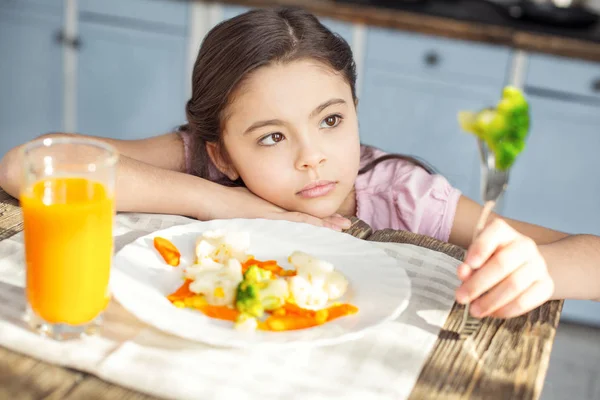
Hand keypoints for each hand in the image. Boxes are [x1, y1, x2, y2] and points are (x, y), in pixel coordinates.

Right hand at [207, 186, 351, 230]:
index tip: (337, 222)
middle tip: (347, 224)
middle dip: (328, 222)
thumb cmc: (226, 202)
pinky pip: (292, 222)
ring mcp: (273, 214)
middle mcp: (277, 211)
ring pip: (304, 220)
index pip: (302, 217)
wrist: (212, 198)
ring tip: (342, 226)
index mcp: (275, 209)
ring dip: (323, 224)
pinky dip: (308, 225)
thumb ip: (262, 214)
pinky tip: (320, 227)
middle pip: (307, 218)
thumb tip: (270, 223)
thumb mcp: (249, 206)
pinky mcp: (267, 217)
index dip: (321, 220)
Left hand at [455, 219, 553, 318]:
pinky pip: (527, 300)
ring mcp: (538, 264)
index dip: (479, 249)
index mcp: (504, 231)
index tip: (463, 268)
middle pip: (502, 263)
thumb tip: (464, 273)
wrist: (519, 266)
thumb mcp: (475, 257)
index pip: (494, 232)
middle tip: (461, 298)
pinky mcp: (546, 284)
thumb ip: (468, 264)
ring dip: (491, 301)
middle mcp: (524, 244)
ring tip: (474, 310)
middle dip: (478, 284)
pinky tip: (492, 313)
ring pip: (514, 284)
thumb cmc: (489, 260)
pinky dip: (507, 309)